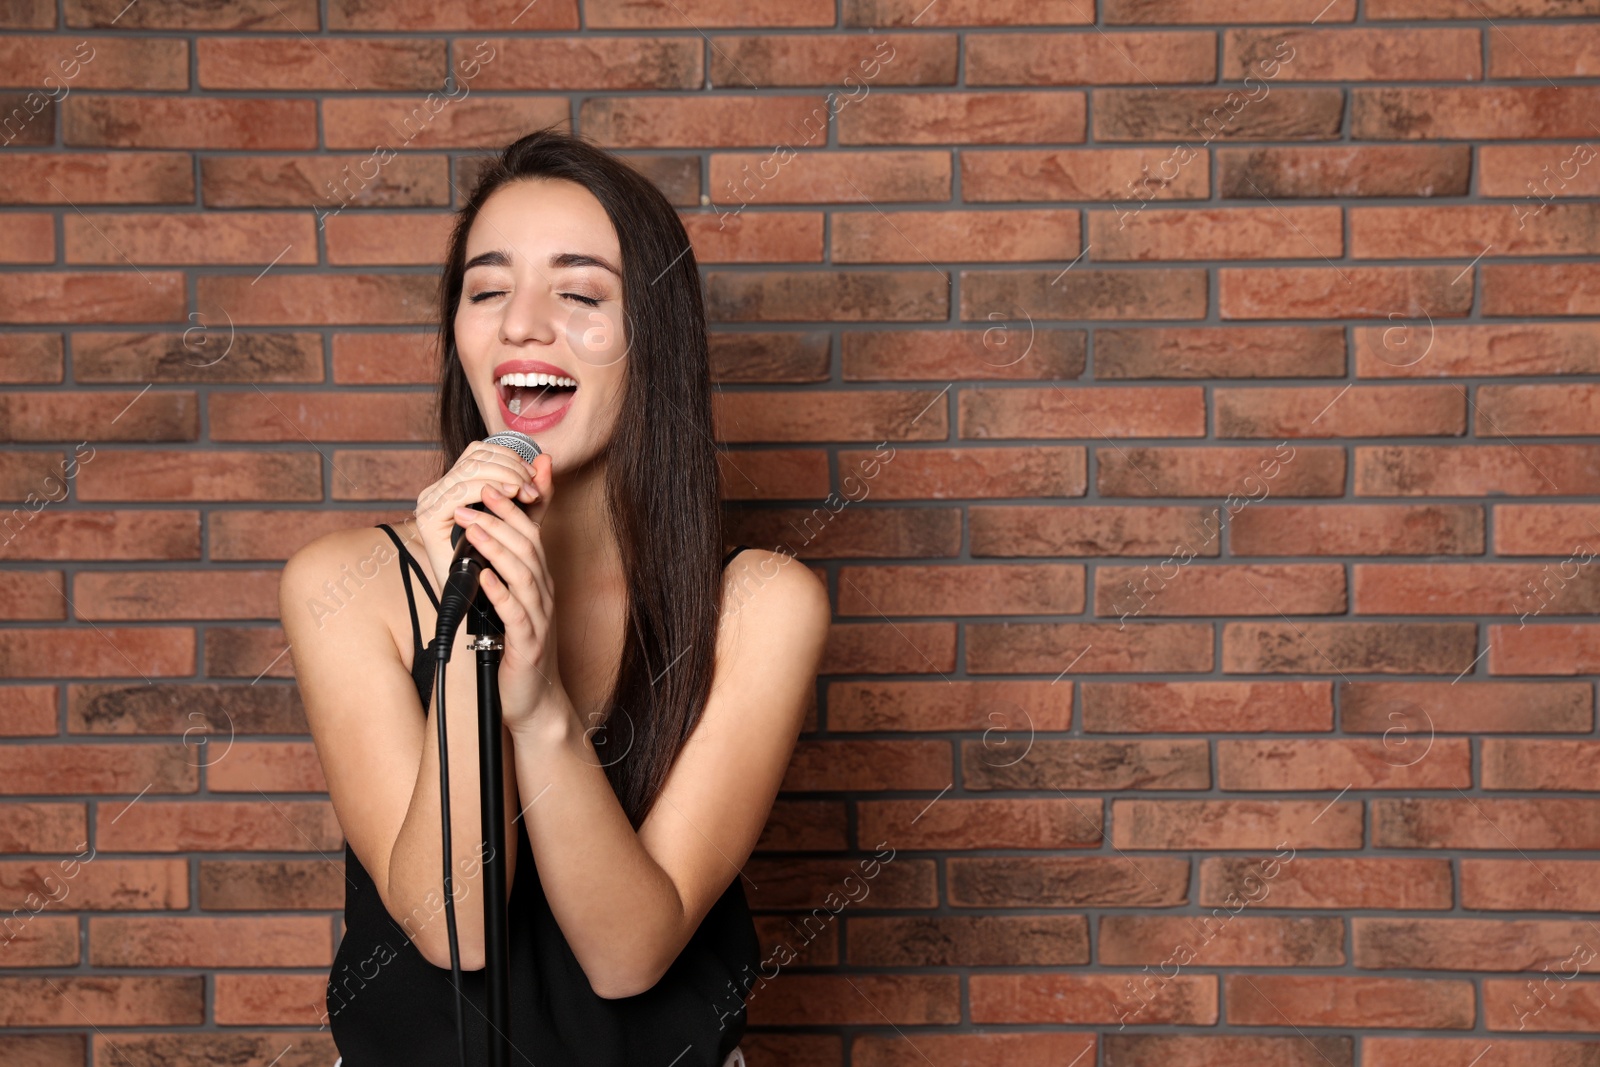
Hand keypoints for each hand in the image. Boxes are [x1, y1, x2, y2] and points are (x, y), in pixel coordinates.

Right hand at [413, 439, 541, 597]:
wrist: (479, 599)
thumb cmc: (497, 561)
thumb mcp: (522, 520)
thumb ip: (535, 491)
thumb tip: (546, 459)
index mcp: (457, 485)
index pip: (480, 452)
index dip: (509, 458)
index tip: (532, 476)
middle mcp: (440, 490)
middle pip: (475, 458)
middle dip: (510, 468)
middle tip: (532, 487)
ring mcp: (431, 502)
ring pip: (469, 472)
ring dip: (503, 478)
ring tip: (524, 494)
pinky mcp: (429, 519)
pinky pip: (458, 494)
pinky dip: (485, 491)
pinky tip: (506, 498)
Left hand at [451, 455, 566, 732]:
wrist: (534, 700)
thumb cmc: (517, 650)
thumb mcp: (511, 603)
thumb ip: (500, 571)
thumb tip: (481, 541)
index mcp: (539, 582)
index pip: (529, 534)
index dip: (510, 508)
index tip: (487, 486)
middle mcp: (544, 594)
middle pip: (527, 547)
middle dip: (499, 520)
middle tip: (471, 501)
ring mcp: (539, 618)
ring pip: (523, 574)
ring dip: (496, 549)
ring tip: (472, 530)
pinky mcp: (529, 644)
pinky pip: (516, 613)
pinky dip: (499, 592)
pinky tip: (483, 577)